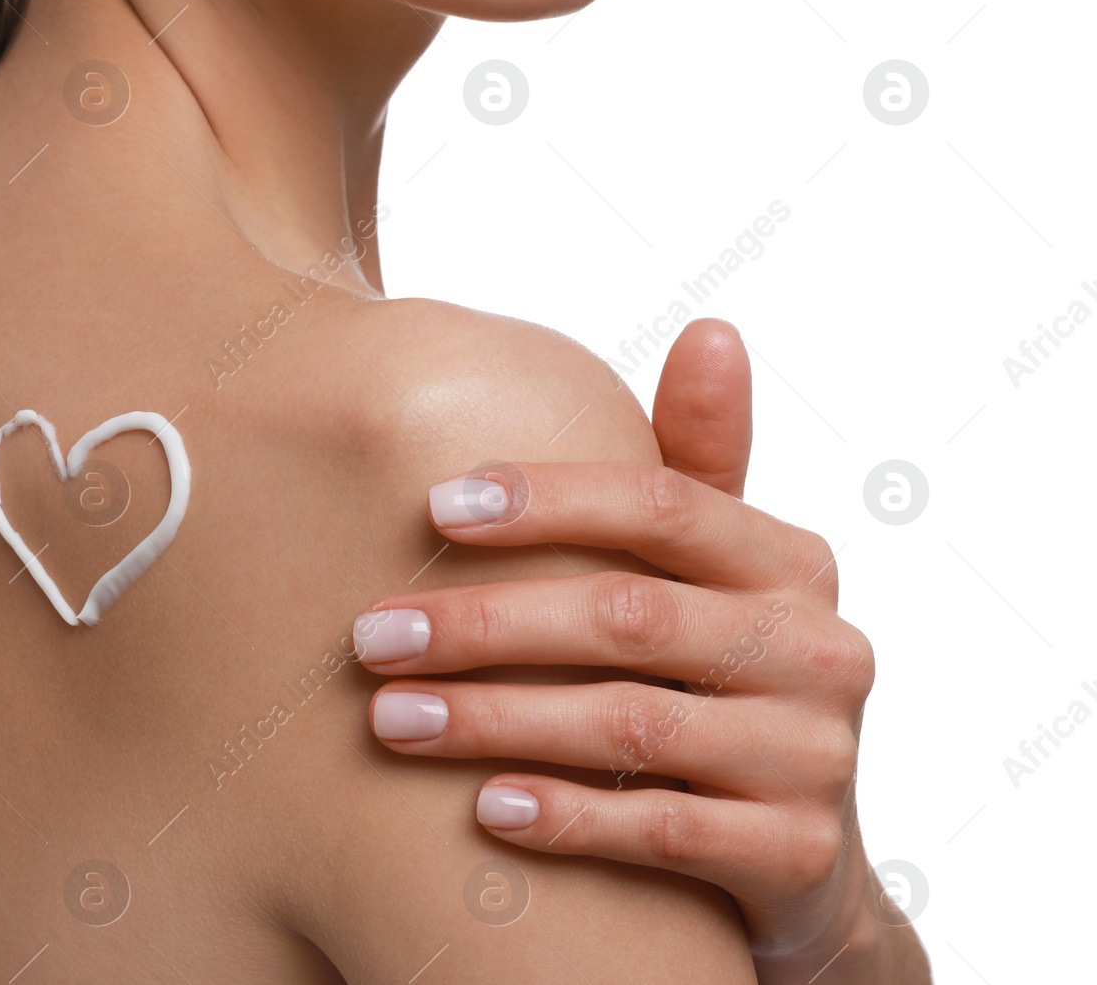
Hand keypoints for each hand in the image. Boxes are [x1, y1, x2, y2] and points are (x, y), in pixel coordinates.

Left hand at [353, 321, 929, 982]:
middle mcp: (817, 648)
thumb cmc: (721, 680)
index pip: (659, 503)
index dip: (546, 499)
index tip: (432, 506)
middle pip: (626, 615)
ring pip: (630, 724)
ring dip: (493, 719)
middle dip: (483, 622)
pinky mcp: (798, 856)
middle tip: (370, 635)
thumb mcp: (720, 576)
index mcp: (788, 560)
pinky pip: (661, 831)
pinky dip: (567, 815)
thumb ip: (696, 467)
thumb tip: (714, 327)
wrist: (798, 860)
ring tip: (389, 717)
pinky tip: (483, 806)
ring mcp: (815, 756)